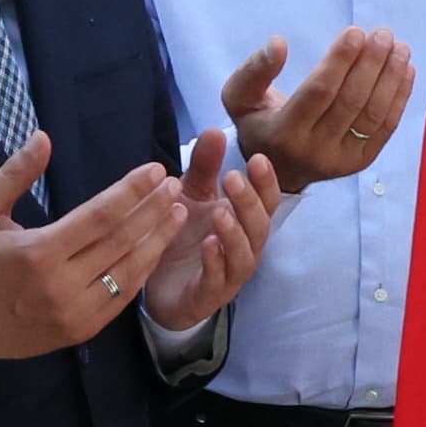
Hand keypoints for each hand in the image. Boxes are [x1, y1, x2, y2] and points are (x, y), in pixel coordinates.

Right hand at [0, 133, 197, 359]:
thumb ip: (14, 174)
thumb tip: (44, 137)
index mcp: (39, 252)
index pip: (100, 216)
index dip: (132, 191)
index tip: (155, 170)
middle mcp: (62, 285)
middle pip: (122, 241)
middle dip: (153, 210)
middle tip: (175, 185)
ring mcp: (76, 313)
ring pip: (129, 272)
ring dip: (157, 240)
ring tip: (177, 213)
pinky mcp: (82, 331)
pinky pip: (122, 298)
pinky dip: (142, 271)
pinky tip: (155, 248)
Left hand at [141, 131, 281, 329]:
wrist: (159, 286)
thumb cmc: (184, 237)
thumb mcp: (191, 195)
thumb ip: (204, 167)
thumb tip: (215, 130)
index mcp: (245, 222)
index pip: (266, 201)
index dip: (266, 182)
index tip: (257, 158)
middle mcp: (245, 248)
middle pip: (259, 226)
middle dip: (249, 202)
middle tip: (232, 179)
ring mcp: (230, 275)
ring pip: (244, 255)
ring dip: (235, 232)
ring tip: (221, 212)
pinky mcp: (208, 295)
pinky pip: (218, 280)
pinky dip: (215, 263)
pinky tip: (207, 245)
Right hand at [223, 27, 417, 186]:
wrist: (277, 169)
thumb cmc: (259, 123)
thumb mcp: (239, 98)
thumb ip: (255, 70)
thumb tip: (279, 43)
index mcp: (284, 133)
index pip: (319, 93)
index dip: (340, 61)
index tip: (355, 32)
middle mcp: (315, 150)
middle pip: (351, 102)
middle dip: (371, 64)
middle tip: (382, 34)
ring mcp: (342, 159)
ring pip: (373, 115)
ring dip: (391, 78)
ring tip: (399, 47)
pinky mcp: (361, 161)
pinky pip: (386, 127)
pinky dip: (400, 97)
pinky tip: (406, 69)